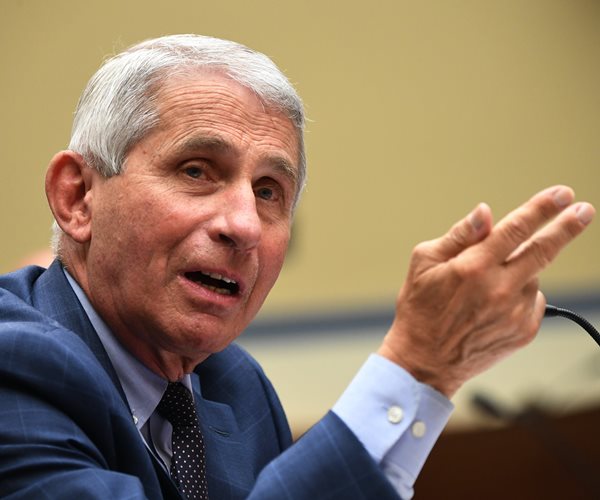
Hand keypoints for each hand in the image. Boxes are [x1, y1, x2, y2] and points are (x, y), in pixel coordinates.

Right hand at [378, 186, 594, 397]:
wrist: (425, 362)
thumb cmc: (420, 309)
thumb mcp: (424, 263)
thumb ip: (459, 236)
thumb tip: (486, 214)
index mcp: (473, 267)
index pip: (515, 229)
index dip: (541, 208)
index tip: (562, 194)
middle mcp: (499, 289)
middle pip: (543, 250)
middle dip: (567, 227)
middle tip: (584, 210)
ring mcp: (515, 312)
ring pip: (533, 276)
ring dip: (520, 270)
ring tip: (485, 288)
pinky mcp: (524, 332)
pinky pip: (533, 301)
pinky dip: (520, 294)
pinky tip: (494, 305)